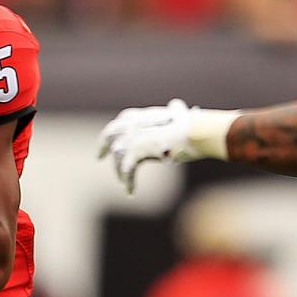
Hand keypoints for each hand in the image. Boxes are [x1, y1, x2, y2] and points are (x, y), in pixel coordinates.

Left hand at [97, 99, 236, 193]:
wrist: (196, 133)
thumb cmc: (193, 126)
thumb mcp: (182, 116)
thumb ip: (176, 111)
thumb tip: (176, 105)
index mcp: (143, 116)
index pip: (122, 121)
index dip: (113, 130)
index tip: (111, 137)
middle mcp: (134, 123)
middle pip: (110, 134)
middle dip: (103, 145)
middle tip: (99, 157)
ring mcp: (134, 136)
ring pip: (118, 156)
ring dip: (119, 171)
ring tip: (124, 182)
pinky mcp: (138, 150)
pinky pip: (127, 170)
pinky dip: (129, 181)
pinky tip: (131, 191)